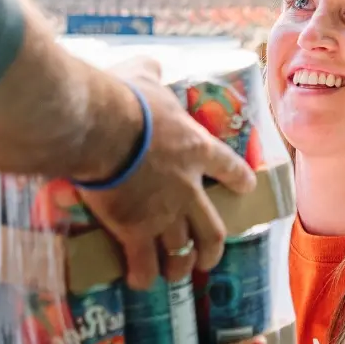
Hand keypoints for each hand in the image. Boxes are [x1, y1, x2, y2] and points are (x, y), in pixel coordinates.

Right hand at [77, 56, 257, 289]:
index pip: (230, 168)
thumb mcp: (144, 75)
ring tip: (178, 273)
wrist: (99, 128)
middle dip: (213, 247)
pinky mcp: (135, 230)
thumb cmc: (123, 98)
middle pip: (212, 227)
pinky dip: (142, 275)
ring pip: (183, 251)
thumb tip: (152, 62)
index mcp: (196, 149)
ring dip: (182, 265)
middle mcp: (188, 188)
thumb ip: (153, 71)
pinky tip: (139, 281)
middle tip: (210, 255)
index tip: (245, 187)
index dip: (239, 179)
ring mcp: (164, 214)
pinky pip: (143, 263)